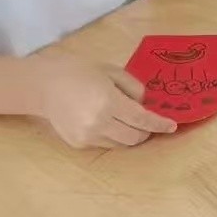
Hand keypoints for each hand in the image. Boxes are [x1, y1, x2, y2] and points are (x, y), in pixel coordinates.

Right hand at [31, 53, 176, 147]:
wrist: (45, 86)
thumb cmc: (80, 72)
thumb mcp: (112, 71)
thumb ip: (134, 88)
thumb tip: (145, 105)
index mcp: (108, 102)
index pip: (142, 119)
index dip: (159, 124)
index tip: (172, 126)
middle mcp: (98, 123)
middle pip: (134, 137)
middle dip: (146, 131)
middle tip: (148, 120)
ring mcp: (87, 137)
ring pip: (121, 144)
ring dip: (131, 135)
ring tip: (126, 119)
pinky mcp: (79, 144)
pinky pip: (105, 144)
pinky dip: (114, 136)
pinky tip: (106, 121)